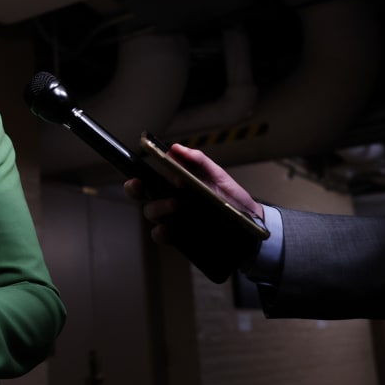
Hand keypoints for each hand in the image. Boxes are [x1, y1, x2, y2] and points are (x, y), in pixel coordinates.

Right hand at [123, 143, 263, 244]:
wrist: (250, 224)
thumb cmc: (230, 197)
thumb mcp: (217, 175)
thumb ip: (198, 161)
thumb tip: (175, 148)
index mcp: (175, 184)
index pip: (149, 178)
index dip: (137, 175)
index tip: (137, 174)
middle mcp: (169, 200)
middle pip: (142, 195)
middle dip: (134, 189)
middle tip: (139, 185)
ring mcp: (173, 219)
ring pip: (151, 212)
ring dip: (158, 207)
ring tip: (176, 203)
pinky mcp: (180, 236)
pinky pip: (160, 235)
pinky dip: (160, 231)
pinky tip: (167, 227)